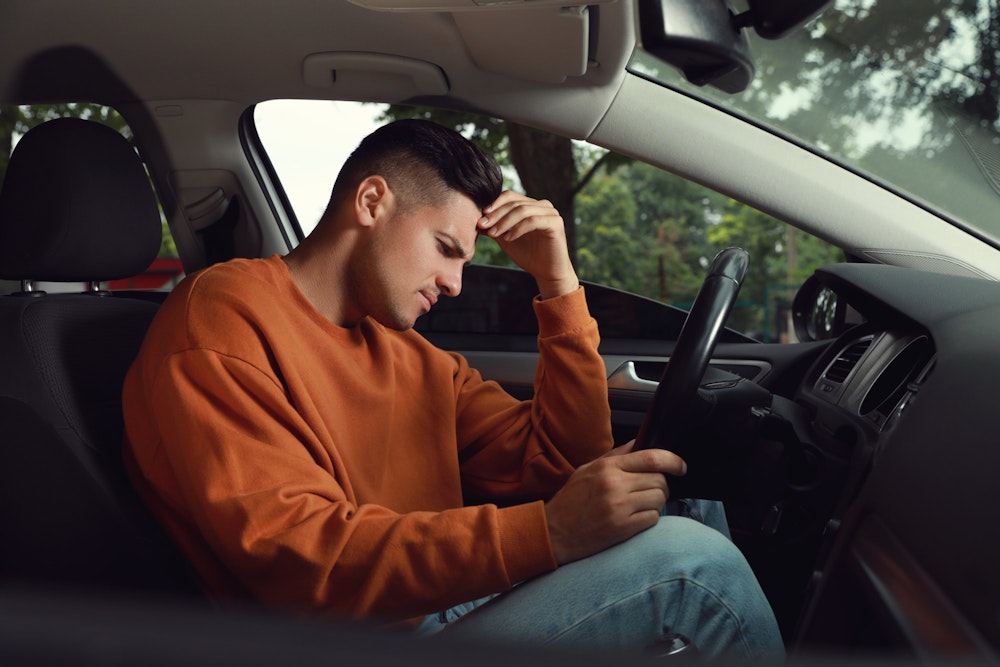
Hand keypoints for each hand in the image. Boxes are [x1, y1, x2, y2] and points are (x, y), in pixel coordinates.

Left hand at [477, 191, 578, 298]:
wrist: (546, 273)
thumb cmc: (528, 255)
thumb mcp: (505, 238)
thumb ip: (494, 227)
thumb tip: (475, 220)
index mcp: (531, 205)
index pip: (510, 197)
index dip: (494, 204)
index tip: (480, 218)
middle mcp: (542, 205)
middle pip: (514, 203)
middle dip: (496, 214)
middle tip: (482, 225)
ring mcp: (551, 213)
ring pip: (522, 210)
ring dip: (504, 222)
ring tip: (493, 234)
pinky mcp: (556, 223)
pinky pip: (533, 221)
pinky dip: (518, 229)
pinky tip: (508, 238)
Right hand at [543, 440, 686, 564]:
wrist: (553, 532)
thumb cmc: (571, 500)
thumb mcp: (587, 469)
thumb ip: (615, 456)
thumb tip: (639, 443)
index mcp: (607, 467)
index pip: (651, 457)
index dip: (673, 461)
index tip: (681, 466)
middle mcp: (614, 485)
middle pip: (659, 480)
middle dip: (661, 486)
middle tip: (651, 492)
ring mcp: (619, 508)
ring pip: (659, 500)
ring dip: (655, 503)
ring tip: (640, 506)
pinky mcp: (622, 528)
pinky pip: (653, 519)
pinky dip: (649, 518)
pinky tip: (635, 519)